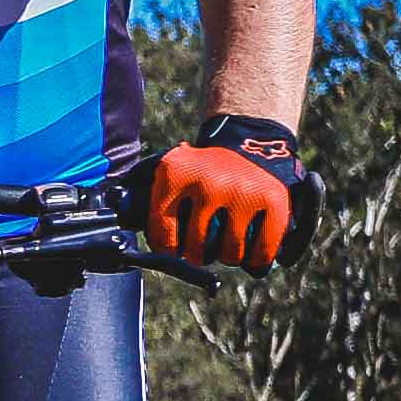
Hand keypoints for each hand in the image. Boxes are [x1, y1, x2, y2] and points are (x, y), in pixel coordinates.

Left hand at [142, 114, 318, 270]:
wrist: (251, 140)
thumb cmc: (203, 167)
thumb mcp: (170, 170)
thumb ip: (148, 198)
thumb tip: (126, 222)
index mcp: (175, 175)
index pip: (161, 233)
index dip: (166, 248)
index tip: (173, 248)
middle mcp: (207, 183)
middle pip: (195, 249)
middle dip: (196, 254)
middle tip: (201, 248)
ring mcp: (242, 193)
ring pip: (229, 254)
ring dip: (227, 257)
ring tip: (226, 246)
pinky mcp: (273, 200)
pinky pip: (262, 250)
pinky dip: (256, 260)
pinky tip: (251, 257)